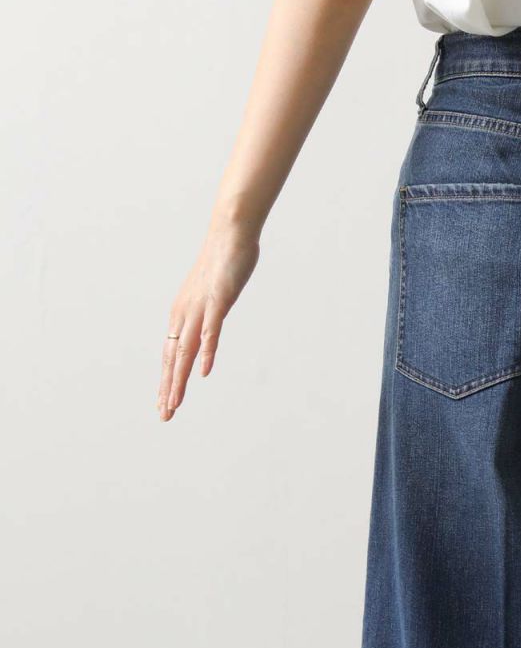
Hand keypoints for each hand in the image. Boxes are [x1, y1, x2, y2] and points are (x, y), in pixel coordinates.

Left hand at [157, 222, 259, 420]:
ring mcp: (201, 307)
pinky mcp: (218, 300)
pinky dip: (206, 352)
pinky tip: (203, 371)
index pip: (172, 354)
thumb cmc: (222, 263)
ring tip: (175, 402)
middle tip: (164, 415)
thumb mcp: (211, 296)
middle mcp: (185, 313)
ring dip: (180, 378)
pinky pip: (211, 331)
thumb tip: (206, 332)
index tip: (165, 404)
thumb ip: (208, 316)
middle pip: (174, 358)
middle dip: (168, 388)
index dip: (168, 380)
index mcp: (182, 314)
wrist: (229, 232)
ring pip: (186, 350)